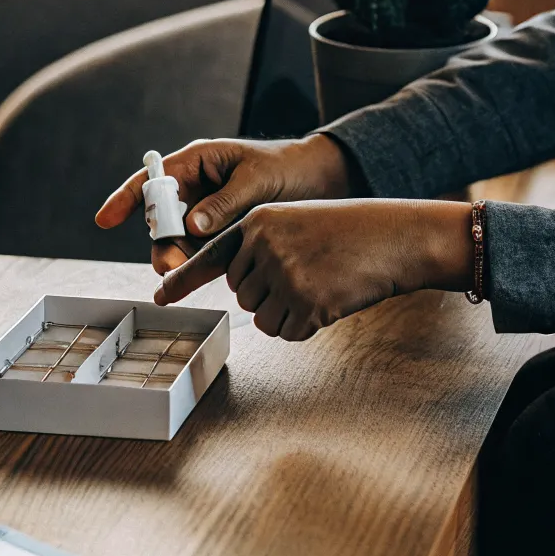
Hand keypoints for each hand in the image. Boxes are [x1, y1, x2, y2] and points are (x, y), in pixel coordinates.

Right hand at [94, 134, 357, 272]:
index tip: (106, 219)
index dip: (125, 199)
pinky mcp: (220, 235)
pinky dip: (197, 265)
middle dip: (160, 242)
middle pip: (161, 219)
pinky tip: (203, 275)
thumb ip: (224, 203)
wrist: (321, 182)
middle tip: (170, 265)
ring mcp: (206, 215)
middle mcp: (195, 190)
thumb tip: (192, 226)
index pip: (152, 180)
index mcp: (197, 164)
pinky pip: (199, 253)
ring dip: (177, 258)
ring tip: (185, 272)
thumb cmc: (286, 168)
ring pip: (177, 241)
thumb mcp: (256, 180)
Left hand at [155, 199, 472, 340]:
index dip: (183, 280)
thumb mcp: (296, 224)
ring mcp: (283, 274)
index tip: (159, 297)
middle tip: (308, 277)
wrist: (394, 237)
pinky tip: (330, 302)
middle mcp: (263, 247)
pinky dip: (307, 326)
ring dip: (288, 314)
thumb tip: (239, 289)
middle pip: (242, 296)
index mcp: (257, 223)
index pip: (210, 258)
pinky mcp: (305, 301)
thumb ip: (262, 248)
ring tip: (320, 287)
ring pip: (262, 318)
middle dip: (270, 296)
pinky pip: (288, 331)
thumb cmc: (349, 232)